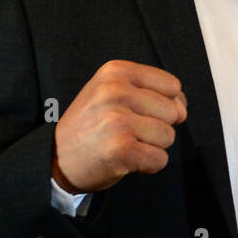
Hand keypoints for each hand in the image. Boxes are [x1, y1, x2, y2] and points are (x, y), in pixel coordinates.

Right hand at [50, 60, 186, 193]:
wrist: (54, 158)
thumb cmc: (91, 124)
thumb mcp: (111, 92)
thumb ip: (151, 91)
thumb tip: (183, 108)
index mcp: (115, 71)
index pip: (172, 86)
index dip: (165, 104)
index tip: (139, 112)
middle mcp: (115, 92)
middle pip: (174, 112)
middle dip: (158, 127)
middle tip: (128, 131)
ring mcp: (117, 120)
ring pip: (169, 136)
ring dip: (152, 146)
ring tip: (125, 143)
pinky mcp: (121, 149)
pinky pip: (160, 159)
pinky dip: (148, 165)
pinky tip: (126, 160)